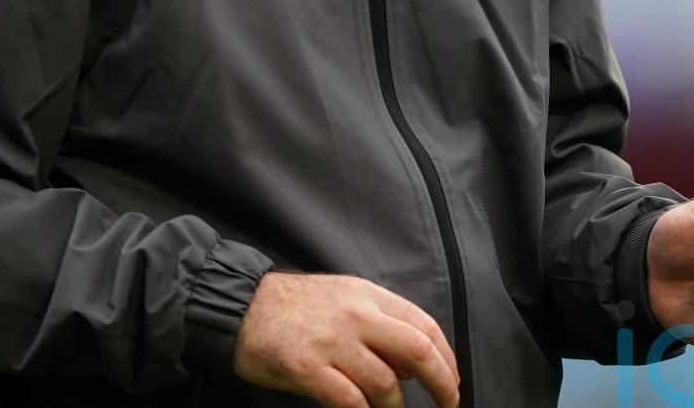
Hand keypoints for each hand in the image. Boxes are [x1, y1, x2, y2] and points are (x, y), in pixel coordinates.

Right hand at [232, 271, 460, 407]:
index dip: (447, 359)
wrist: (241, 306)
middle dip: (441, 383)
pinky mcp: (307, 368)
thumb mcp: (345, 299)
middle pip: (417, 350)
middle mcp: (356, 315)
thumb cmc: (295, 307)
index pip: (424, 326)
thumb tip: (414, 367)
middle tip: (448, 403)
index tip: (452, 382)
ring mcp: (331, 342)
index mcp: (368, 296)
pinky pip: (349, 402)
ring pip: (385, 383)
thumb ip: (380, 325)